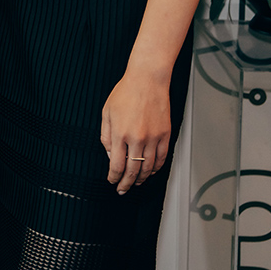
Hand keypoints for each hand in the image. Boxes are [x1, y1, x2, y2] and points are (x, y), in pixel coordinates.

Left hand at [100, 71, 170, 194]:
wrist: (147, 80)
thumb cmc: (125, 92)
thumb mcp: (106, 112)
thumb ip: (106, 136)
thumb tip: (110, 154)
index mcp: (120, 134)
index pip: (117, 165)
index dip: (114, 177)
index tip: (112, 181)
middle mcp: (137, 139)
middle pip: (132, 171)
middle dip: (126, 183)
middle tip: (123, 189)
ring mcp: (153, 138)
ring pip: (148, 168)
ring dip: (141, 178)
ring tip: (136, 183)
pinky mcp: (165, 135)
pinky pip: (161, 158)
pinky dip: (156, 168)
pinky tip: (150, 172)